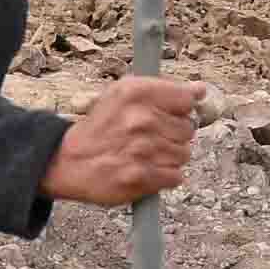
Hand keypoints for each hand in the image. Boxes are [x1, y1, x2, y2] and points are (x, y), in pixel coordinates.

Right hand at [42, 74, 200, 204]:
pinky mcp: (142, 177)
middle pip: (188, 129)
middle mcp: (142, 119)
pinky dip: (164, 176)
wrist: (68, 160)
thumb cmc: (100, 127)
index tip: (167, 115)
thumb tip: (201, 90)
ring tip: (144, 155)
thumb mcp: (123, 95)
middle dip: (173, 135)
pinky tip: (145, 170)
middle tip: (148, 138)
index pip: (187, 100)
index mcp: (137, 93)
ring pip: (184, 154)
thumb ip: (164, 90)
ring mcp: (143, 150)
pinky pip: (176, 176)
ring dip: (168, 157)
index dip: (180, 110)